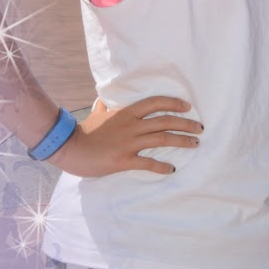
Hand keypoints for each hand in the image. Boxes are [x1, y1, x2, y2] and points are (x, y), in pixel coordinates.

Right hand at [56, 96, 201, 177]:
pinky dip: (162, 166)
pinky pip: (148, 163)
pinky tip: (172, 169)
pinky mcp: (123, 160)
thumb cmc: (84, 131)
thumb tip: (103, 99)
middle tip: (200, 128)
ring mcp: (128, 143)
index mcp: (127, 113)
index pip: (156, 103)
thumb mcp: (96, 114)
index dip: (174, 103)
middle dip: (186, 124)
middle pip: (165, 121)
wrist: (69, 148)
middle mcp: (131, 125)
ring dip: (181, 141)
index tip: (187, 106)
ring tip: (194, 144)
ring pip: (162, 139)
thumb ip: (103, 106)